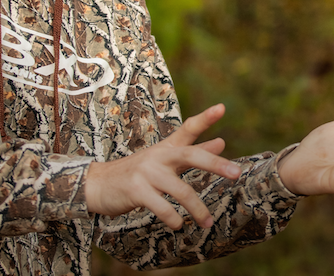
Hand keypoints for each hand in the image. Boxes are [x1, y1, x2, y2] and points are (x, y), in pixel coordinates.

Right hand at [85, 104, 241, 228]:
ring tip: (207, 222)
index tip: (222, 108)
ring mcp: (147, 173)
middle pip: (190, 156)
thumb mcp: (165, 159)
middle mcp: (158, 156)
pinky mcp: (136, 191)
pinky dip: (173, 218)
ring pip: (180, 190)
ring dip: (197, 209)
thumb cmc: (137, 172)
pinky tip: (179, 225)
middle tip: (236, 173)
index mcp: (166, 148)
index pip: (188, 129)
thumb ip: (193, 152)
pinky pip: (161, 206)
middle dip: (215, 164)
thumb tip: (221, 142)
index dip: (205, 118)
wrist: (97, 184)